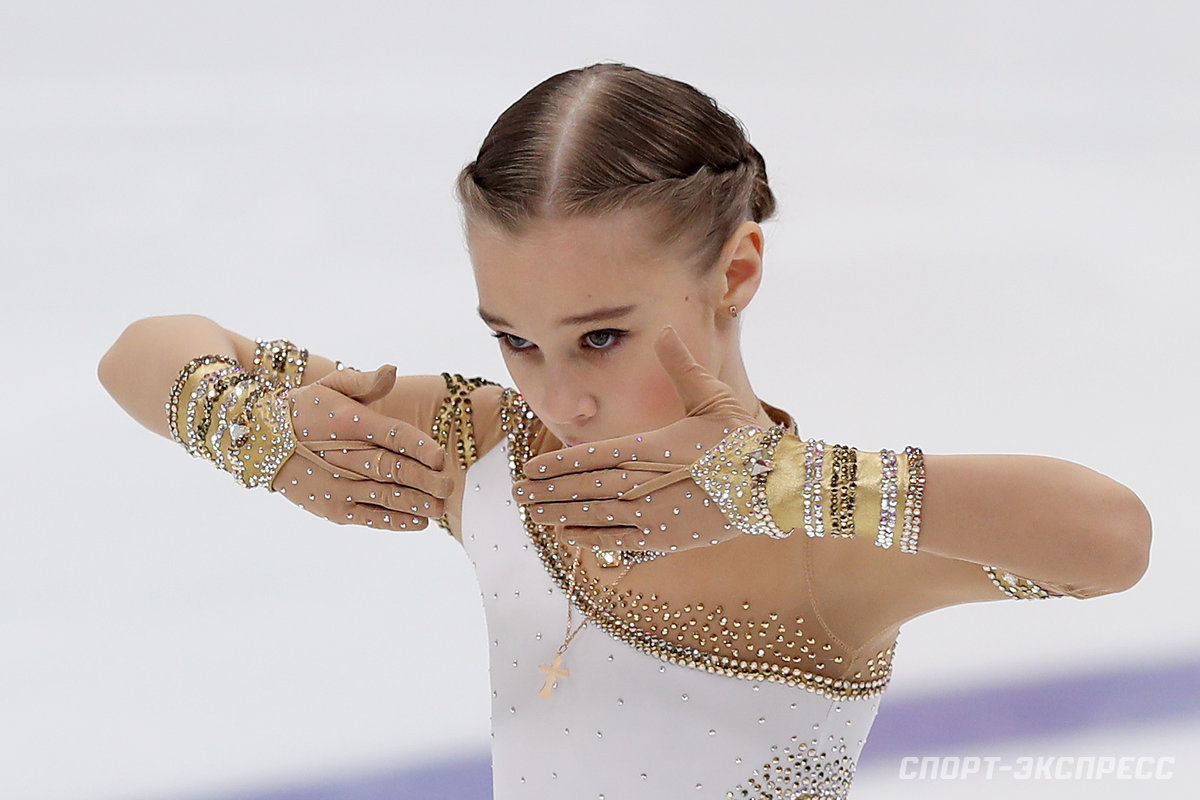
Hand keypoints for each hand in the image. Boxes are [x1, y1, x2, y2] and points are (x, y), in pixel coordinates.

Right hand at [271, 365, 453, 530]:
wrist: (261, 442)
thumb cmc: (304, 410)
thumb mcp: (329, 386)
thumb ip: (364, 383)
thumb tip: (392, 370)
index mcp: (348, 424)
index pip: (391, 436)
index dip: (418, 447)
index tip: (440, 457)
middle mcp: (343, 458)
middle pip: (392, 470)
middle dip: (425, 480)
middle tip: (449, 486)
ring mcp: (338, 487)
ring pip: (385, 497)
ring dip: (416, 504)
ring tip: (439, 507)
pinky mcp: (334, 509)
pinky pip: (370, 518)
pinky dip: (395, 522)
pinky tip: (419, 522)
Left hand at [511, 325, 764, 552]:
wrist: (773, 486)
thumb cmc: (741, 440)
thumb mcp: (710, 397)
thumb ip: (680, 366)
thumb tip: (664, 330)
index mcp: (650, 447)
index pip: (589, 457)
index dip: (555, 464)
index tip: (529, 469)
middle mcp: (644, 482)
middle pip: (584, 489)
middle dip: (548, 491)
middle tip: (517, 494)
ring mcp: (653, 513)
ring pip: (595, 516)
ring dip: (560, 515)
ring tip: (533, 513)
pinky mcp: (667, 537)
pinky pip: (618, 540)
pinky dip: (590, 538)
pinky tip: (568, 536)